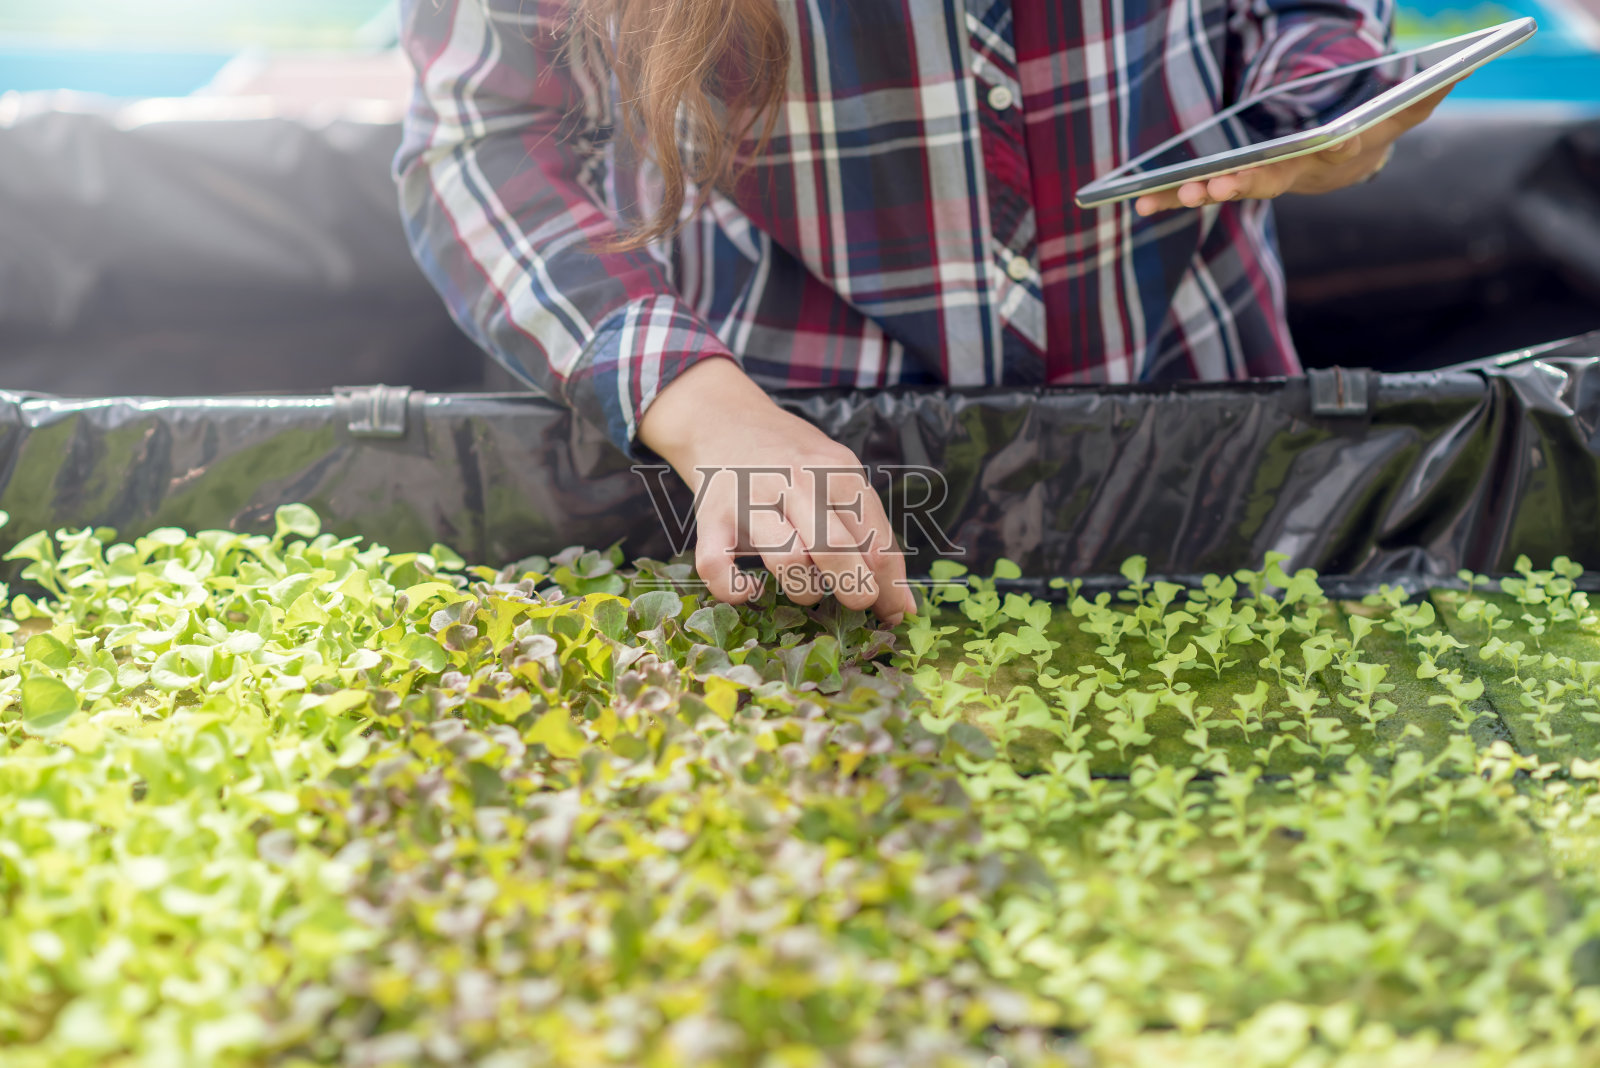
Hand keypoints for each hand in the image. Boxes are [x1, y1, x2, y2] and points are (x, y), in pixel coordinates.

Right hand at [637, 357, 915, 623]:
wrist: (724, 419)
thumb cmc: (792, 458)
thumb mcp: (838, 473)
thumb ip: (869, 529)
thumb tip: (903, 602)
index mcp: (836, 471)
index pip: (875, 539)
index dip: (891, 586)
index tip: (896, 612)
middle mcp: (795, 482)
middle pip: (835, 549)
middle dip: (855, 589)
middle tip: (857, 601)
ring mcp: (750, 500)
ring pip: (787, 560)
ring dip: (804, 590)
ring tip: (807, 588)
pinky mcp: (711, 517)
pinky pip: (718, 567)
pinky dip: (735, 590)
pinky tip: (750, 589)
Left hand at [1133, 83, 1456, 216]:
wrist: (1346, 158)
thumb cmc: (1373, 122)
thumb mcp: (1406, 107)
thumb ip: (1429, 92)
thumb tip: (1464, 66)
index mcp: (1334, 153)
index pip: (1320, 157)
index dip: (1302, 160)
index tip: (1281, 163)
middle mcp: (1296, 173)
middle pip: (1267, 182)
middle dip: (1239, 185)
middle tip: (1211, 186)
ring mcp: (1262, 180)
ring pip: (1230, 190)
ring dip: (1199, 195)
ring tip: (1171, 193)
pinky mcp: (1233, 182)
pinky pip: (1200, 191)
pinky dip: (1168, 199)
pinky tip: (1138, 203)